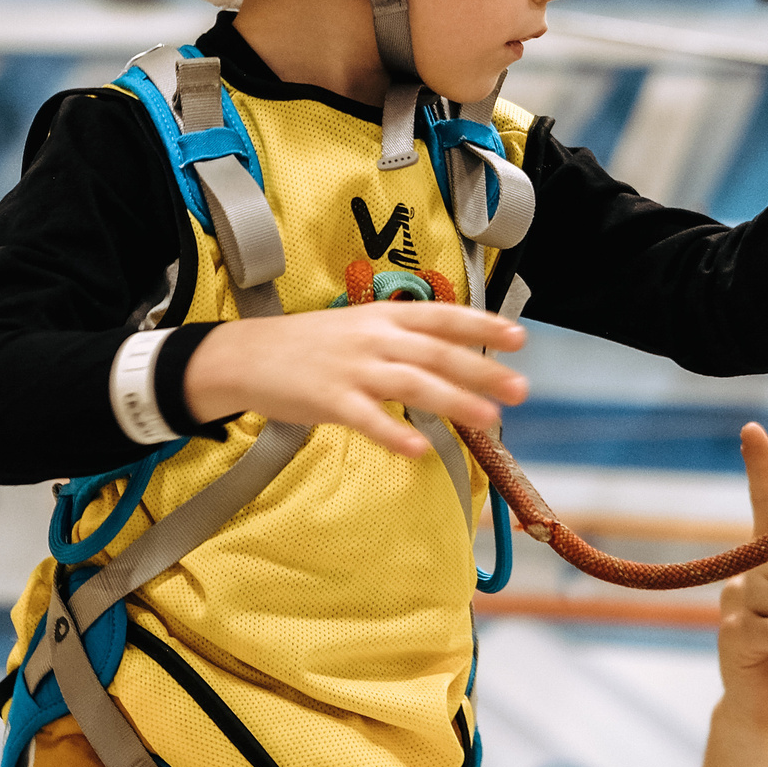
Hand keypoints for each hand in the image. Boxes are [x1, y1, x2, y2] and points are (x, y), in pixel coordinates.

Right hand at [181, 302, 527, 458]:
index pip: (443, 317)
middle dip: (482, 370)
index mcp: (383, 316)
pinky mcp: (329, 400)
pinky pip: (368, 420)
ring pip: (413, 384)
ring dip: (455, 401)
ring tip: (489, 419)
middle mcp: (373, 338)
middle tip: (520, 388)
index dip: (482, 326)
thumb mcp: (358, 327)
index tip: (519, 339)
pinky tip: (419, 449)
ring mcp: (352, 369)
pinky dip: (394, 435)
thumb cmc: (308, 345)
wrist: (247, 355)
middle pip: (437, 353)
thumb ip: (400, 339)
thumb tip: (448, 355)